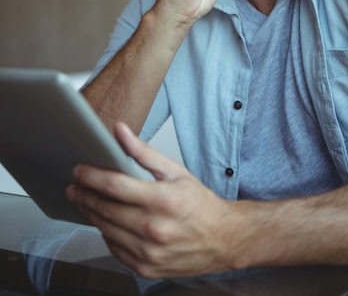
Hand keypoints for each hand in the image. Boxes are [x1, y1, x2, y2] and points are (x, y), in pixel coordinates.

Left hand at [66, 123, 239, 278]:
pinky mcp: (146, 268)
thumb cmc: (199, 204)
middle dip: (84, 195)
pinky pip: (114, 248)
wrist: (222, 239)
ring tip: (85, 200)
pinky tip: (106, 221)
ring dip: (91, 214)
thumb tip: (120, 132)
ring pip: (106, 230)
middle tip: (74, 185)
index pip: (114, 186)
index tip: (78, 170)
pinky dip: (106, 233)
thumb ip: (143, 152)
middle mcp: (154, 229)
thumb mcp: (175, 171)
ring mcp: (149, 252)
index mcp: (162, 200)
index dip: (91, 176)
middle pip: (105, 209)